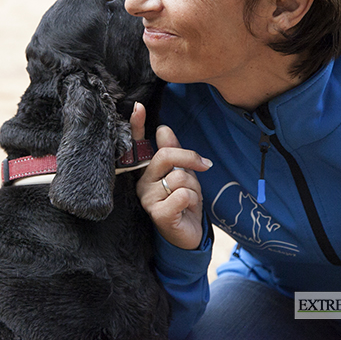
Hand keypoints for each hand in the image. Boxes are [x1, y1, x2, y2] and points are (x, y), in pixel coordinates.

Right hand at [131, 102, 212, 249]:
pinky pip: (182, 194)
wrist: (188, 234)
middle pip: (165, 155)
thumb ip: (173, 152)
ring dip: (194, 187)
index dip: (136, 125)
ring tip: (189, 199)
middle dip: (190, 159)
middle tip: (204, 165)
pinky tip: (186, 209)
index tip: (138, 106)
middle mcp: (142, 182)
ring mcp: (147, 198)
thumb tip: (163, 129)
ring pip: (178, 177)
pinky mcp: (158, 213)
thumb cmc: (183, 201)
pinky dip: (192, 200)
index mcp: (147, 169)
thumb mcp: (183, 173)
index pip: (138, 145)